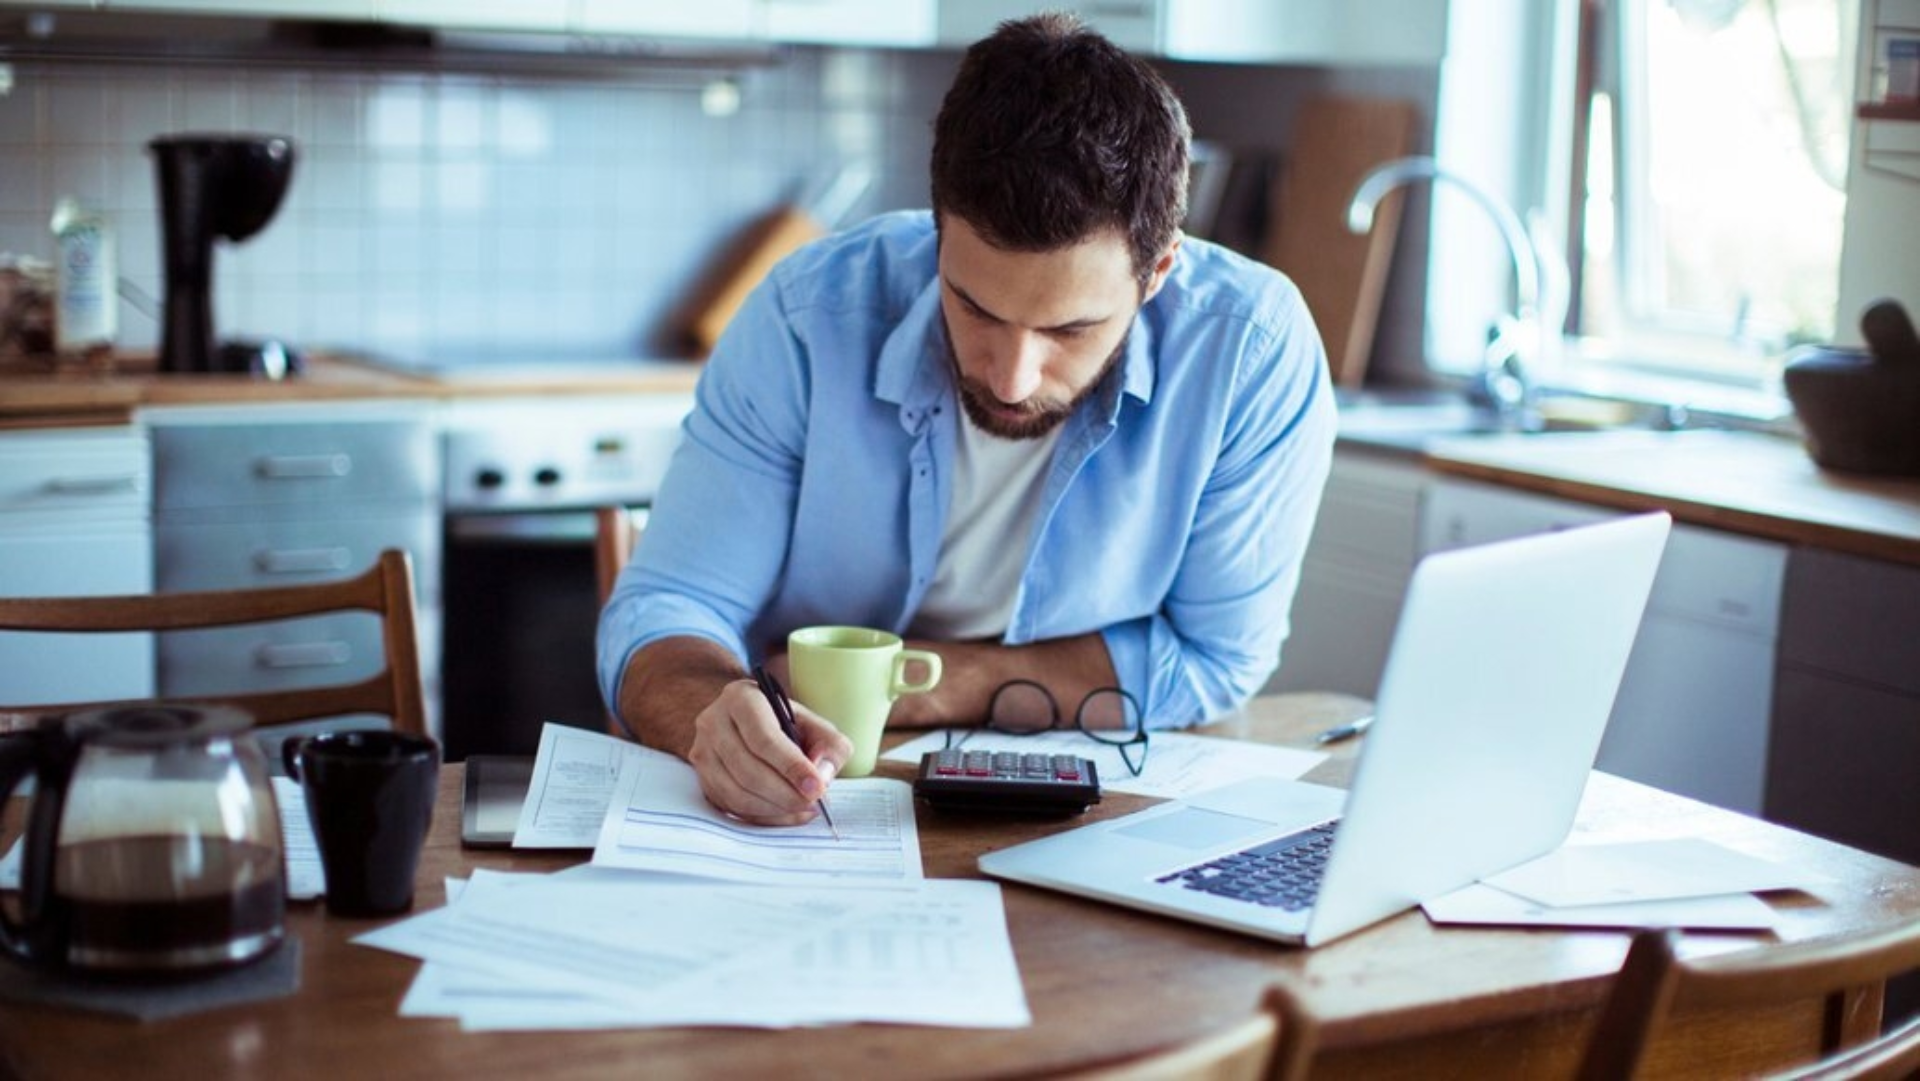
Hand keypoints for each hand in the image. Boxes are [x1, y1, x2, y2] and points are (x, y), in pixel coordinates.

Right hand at [686, 678, 851, 825]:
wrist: (750, 724)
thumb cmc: (786, 724)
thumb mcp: (815, 724)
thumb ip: (830, 746)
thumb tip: (822, 777)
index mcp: (741, 699)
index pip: (764, 738)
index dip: (791, 767)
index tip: (816, 788)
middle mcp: (713, 722)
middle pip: (748, 769)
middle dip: (785, 794)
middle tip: (813, 802)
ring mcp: (702, 752)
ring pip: (736, 793)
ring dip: (774, 808)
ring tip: (803, 808)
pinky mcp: (702, 778)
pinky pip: (730, 806)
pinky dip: (762, 816)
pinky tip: (786, 813)